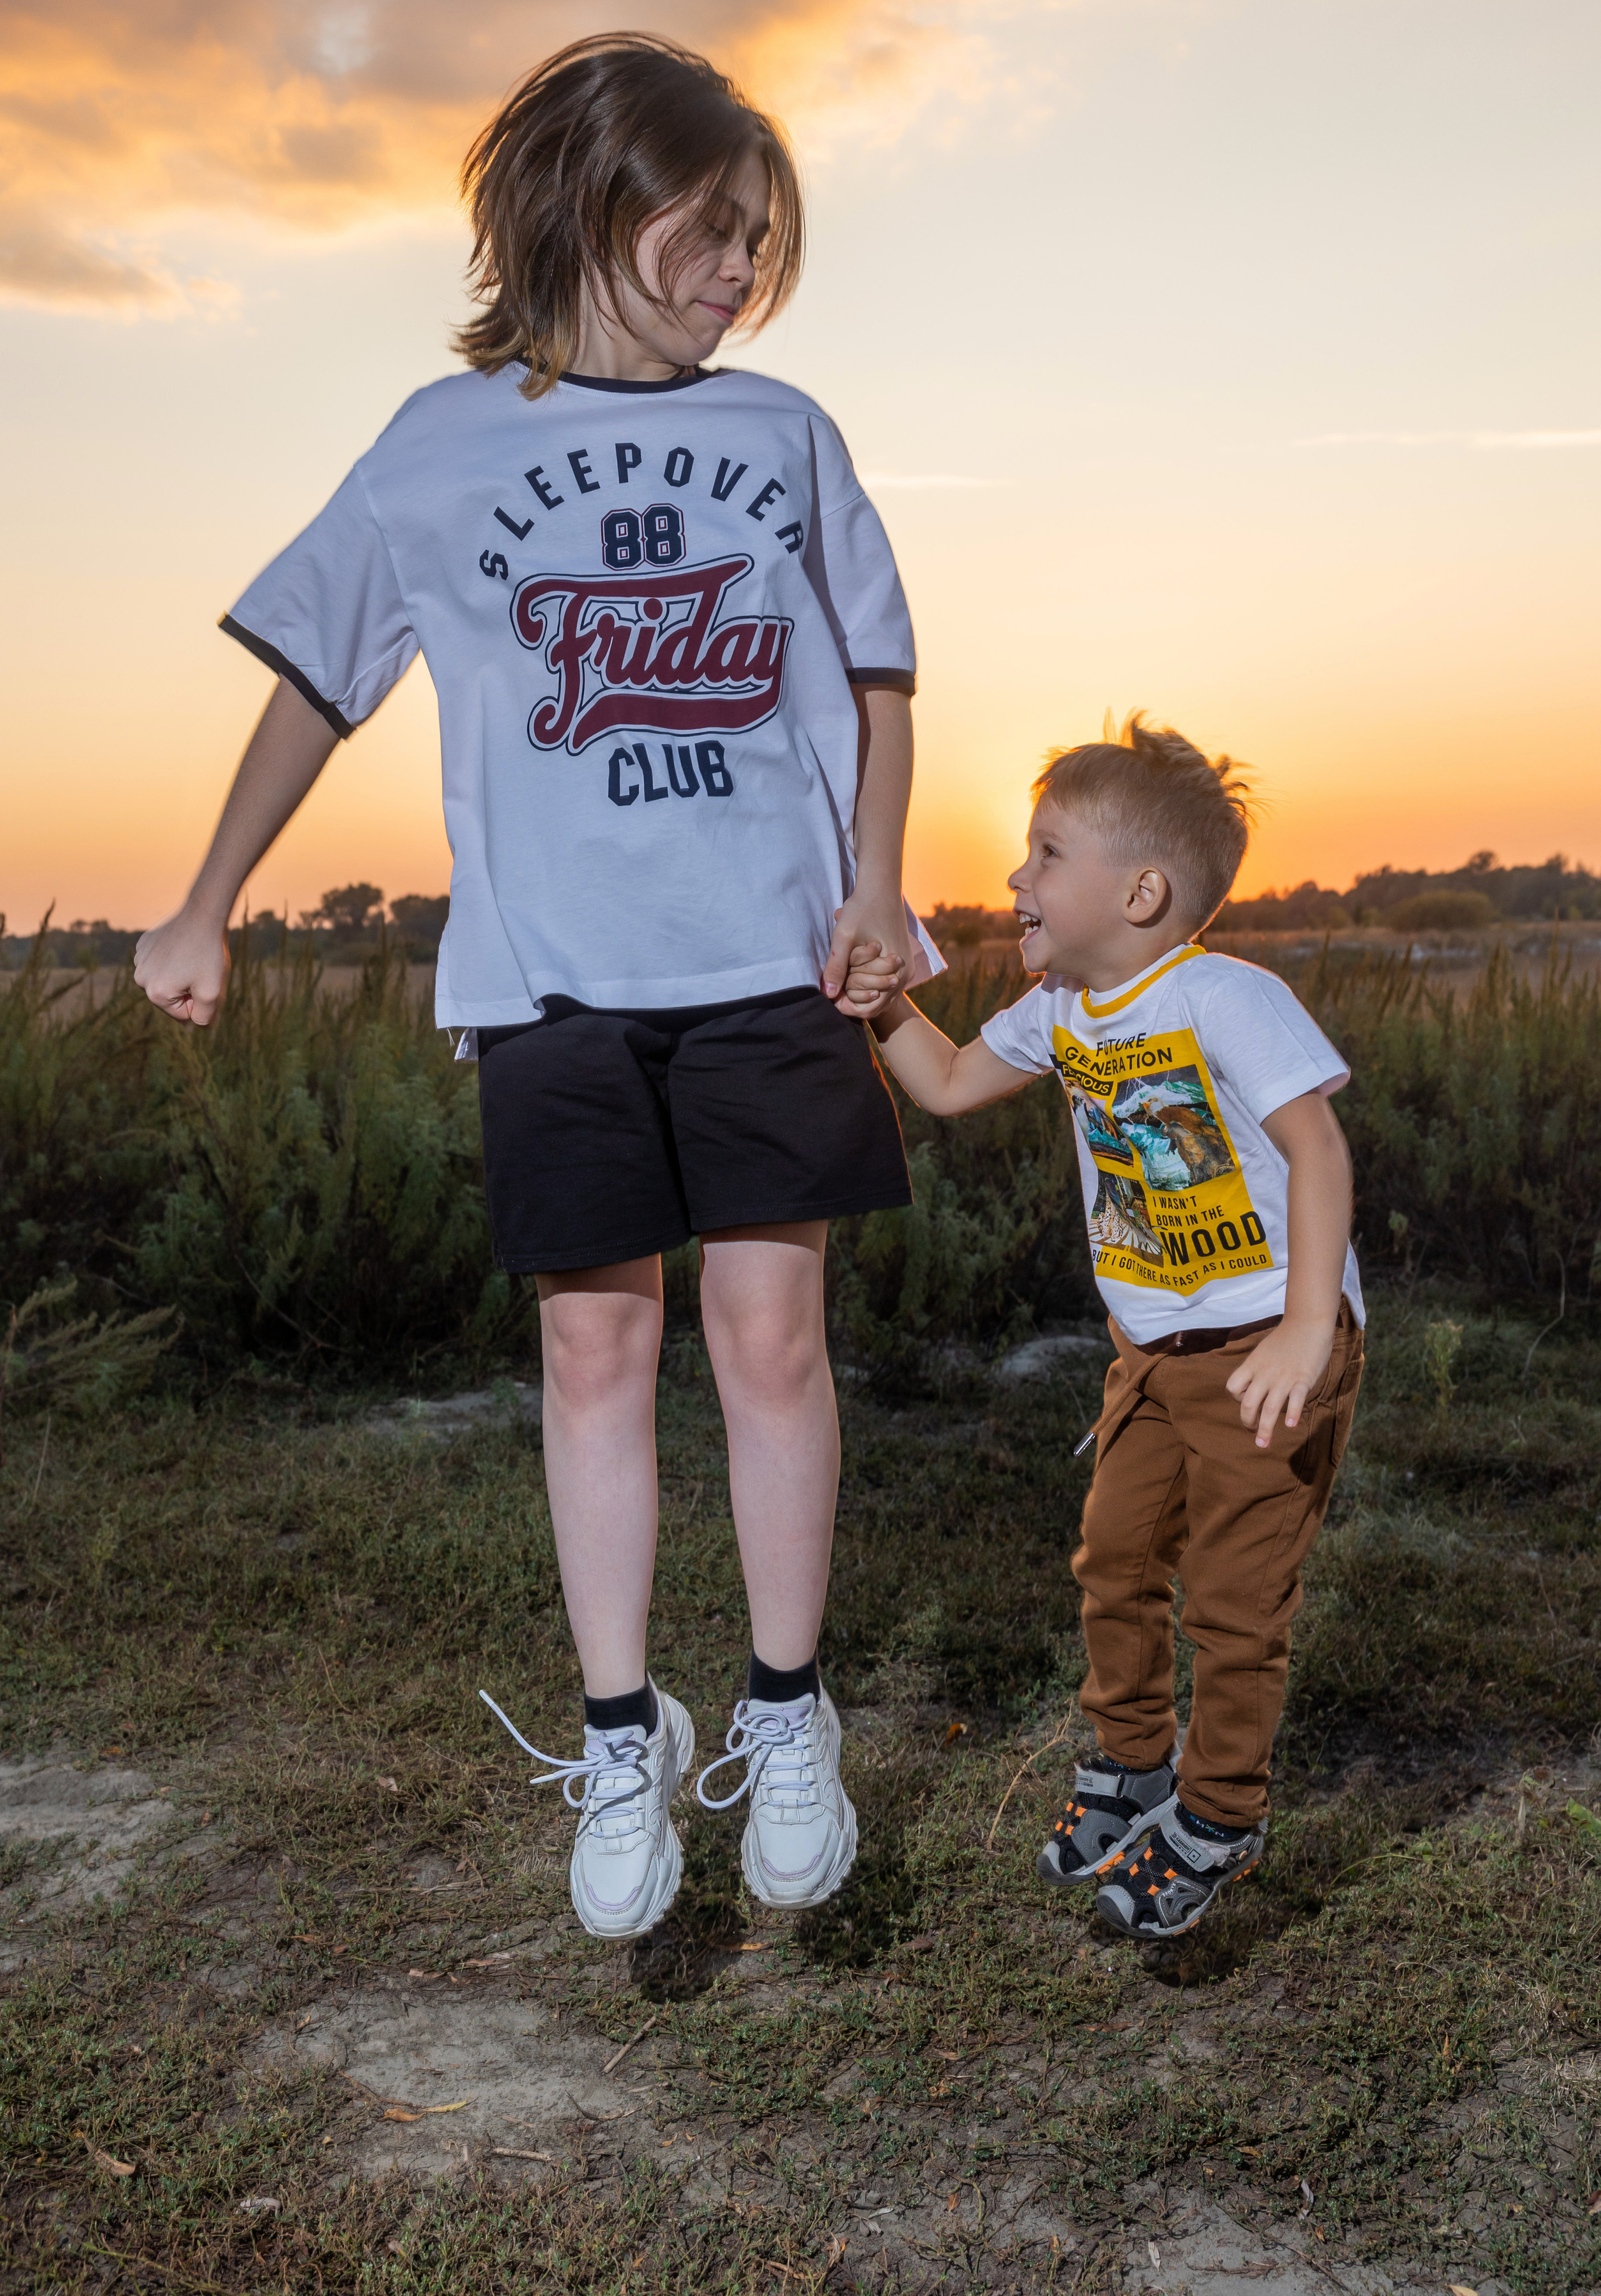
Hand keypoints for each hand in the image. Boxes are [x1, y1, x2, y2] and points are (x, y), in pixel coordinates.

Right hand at [134, 907, 230, 1025]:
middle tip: (201, 969)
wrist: (203, 915)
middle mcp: (141, 978)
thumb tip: (197, 1025)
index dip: (200, 1002)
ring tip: (193, 957)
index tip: (206, 982)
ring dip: (181, 974)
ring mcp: (140, 959)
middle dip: (189, 989)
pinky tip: (183, 946)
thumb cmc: (208, 955)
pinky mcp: (144, 944)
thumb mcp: (213, 993)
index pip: (183, 1014)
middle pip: (172, 997)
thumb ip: (205, 1017)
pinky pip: (162, 961)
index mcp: (155, 994)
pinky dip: (173, 958)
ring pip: (167, 979)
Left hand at [823, 893, 911, 1019]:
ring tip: (843, 980)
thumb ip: (836, 966)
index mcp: (894, 971)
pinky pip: (886, 985)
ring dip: (861, 992)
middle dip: (853, 1000)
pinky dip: (870, 984)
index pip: (868, 1007)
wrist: (881, 887)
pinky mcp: (904, 964)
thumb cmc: (862, 909)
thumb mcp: (844, 936)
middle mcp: (905, 975)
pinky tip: (855, 973)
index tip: (830, 996)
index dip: (846, 1006)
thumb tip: (827, 995)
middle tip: (835, 987)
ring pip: (880, 996)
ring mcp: (906, 971)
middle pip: (875, 1005)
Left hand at [1224, 1316, 1334, 1448]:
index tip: (1248, 1402)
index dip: (1237, 1398)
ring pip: (1269, 1408)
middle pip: (1248, 1404)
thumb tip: (1256, 1389)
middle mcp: (1264, 1374)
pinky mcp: (1302, 1379)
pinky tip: (1290, 1425)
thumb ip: (1258, 1370)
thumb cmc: (1286, 1339)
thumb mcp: (1263, 1352)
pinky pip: (1295, 1400)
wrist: (1307, 1322)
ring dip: (1265, 1429)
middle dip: (1247, 1422)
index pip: (1233, 1387)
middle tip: (1253, 1433)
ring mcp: (1283, 1377)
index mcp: (1252, 1365)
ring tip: (1263, 1443)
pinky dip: (1291, 1413)